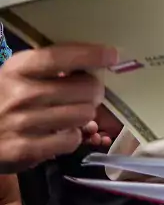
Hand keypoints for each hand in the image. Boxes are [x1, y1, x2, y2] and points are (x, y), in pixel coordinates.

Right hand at [0, 44, 116, 172]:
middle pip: (85, 88)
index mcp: (17, 69)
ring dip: (84, 115)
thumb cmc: (4, 98)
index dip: (91, 55)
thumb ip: (51, 66)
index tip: (112, 55)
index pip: (60, 56)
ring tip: (72, 114)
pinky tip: (61, 133)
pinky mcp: (24, 149)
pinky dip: (72, 137)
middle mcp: (20, 94)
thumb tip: (97, 62)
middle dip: (94, 91)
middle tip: (90, 94)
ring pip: (84, 114)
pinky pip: (71, 140)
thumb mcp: (18, 75)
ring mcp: (21, 123)